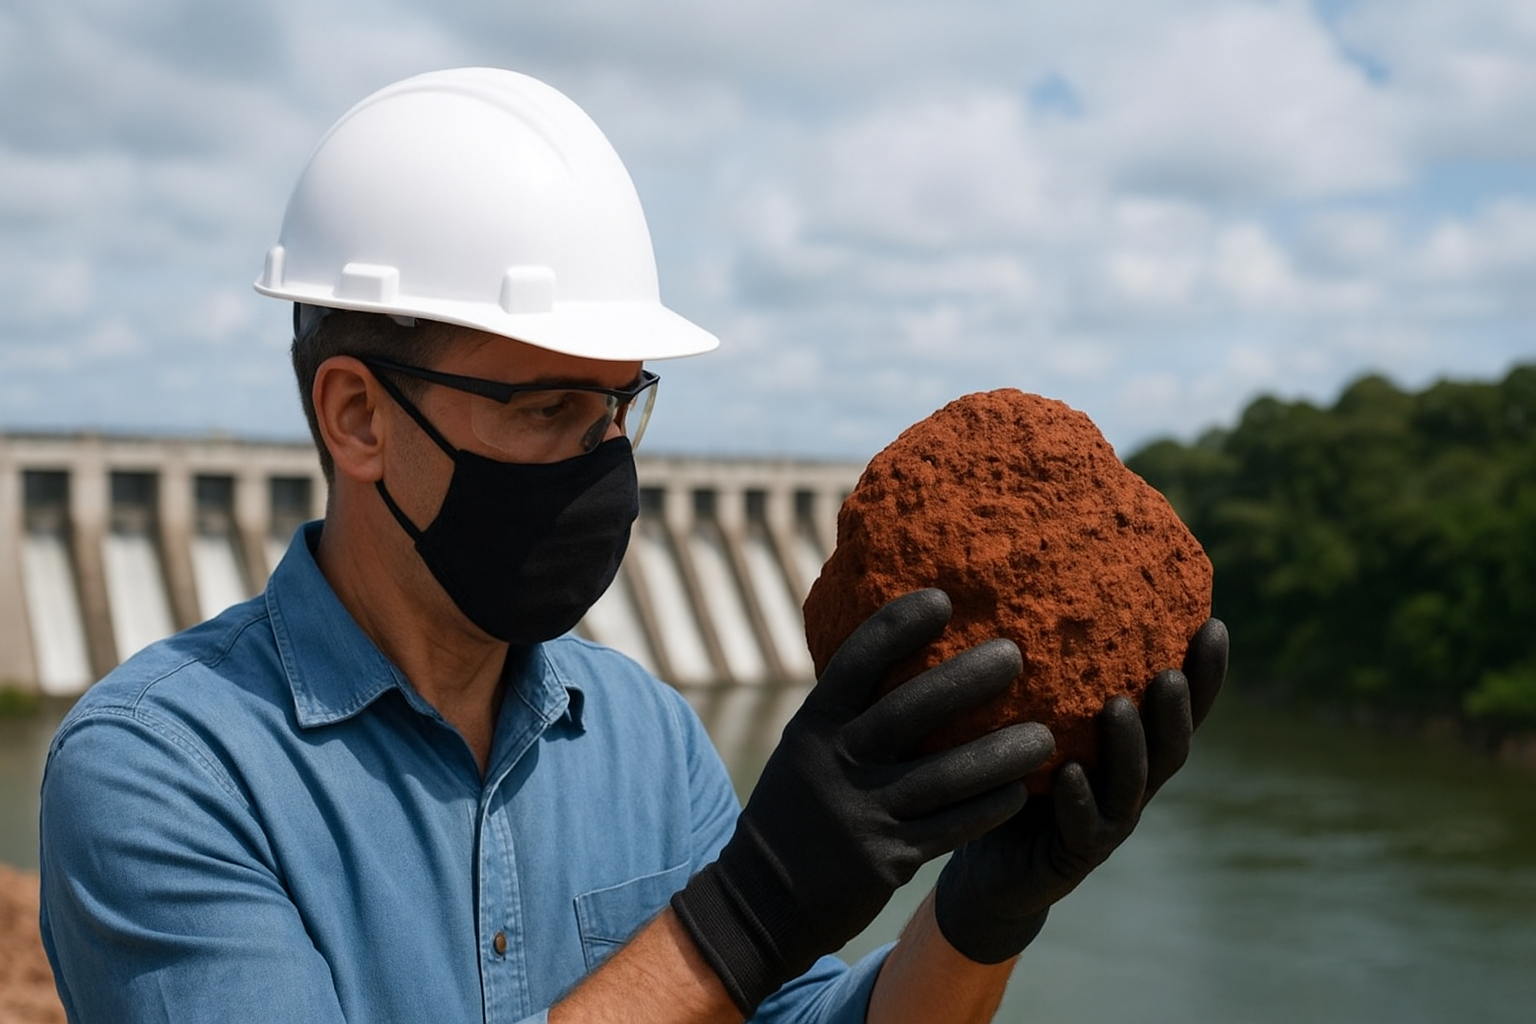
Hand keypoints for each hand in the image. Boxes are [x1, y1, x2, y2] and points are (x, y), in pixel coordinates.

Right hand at [671, 589, 1055, 1015]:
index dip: (897, 627)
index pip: (856, 663)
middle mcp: (836, 762)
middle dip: (966, 679)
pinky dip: (988, 808)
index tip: (942, 598)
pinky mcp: (885, 859)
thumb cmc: (799, 809)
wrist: (763, 900)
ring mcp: (861, 812)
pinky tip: (1022, 792)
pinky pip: (950, 828)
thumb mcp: (805, 750)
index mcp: (815, 725)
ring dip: (1000, 753)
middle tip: (1014, 654)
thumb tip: (899, 652)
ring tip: (1045, 735)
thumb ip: (848, 713)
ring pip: (944, 775)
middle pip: (909, 709)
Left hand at [932, 619, 1228, 963]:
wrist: (989, 865)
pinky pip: (1082, 827)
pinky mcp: (1074, 855)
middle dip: (1179, 709)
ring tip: (1119, 707)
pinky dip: (1077, 798)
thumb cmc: (1012, 775)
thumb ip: (1046, 673)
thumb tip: (1029, 584)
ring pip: (1133, 785)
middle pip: (1172, 745)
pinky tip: (1067, 772)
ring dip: (1130, 746)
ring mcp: (1108, 820)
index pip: (1180, 706)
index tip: (1215, 624)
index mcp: (1131, 746)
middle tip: (1170, 672)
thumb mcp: (1031, 718)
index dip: (1205, 673)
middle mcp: (1130, 782)